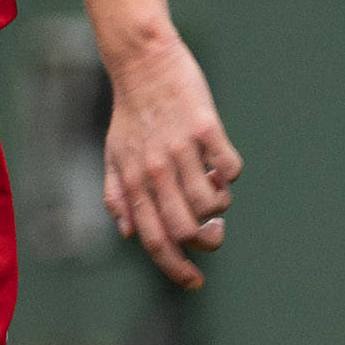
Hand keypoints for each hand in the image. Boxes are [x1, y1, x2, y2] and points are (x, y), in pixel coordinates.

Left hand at [103, 28, 239, 287]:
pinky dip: (230, 175)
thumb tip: (128, 234)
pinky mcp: (206, 128)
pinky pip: (229, 168)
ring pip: (212, 203)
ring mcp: (181, 149)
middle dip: (206, 242)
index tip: (194, 282)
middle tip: (214, 233)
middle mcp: (155, 170)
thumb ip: (117, 196)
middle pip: (187, 229)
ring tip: (215, 191)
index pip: (155, 240)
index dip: (176, 268)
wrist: (142, 62)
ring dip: (220, 207)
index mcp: (134, 182)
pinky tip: (220, 165)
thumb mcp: (113, 156)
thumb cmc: (130, 113)